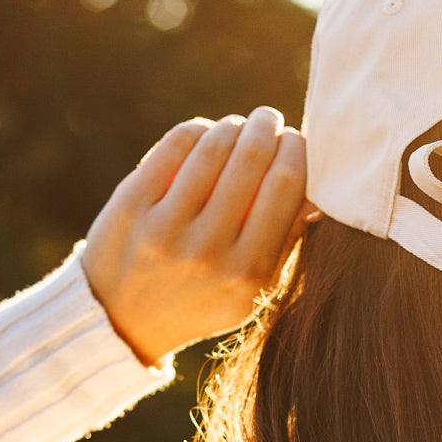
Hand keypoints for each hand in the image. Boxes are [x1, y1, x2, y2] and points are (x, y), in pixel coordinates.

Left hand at [82, 107, 311, 365]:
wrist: (123, 321)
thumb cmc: (202, 297)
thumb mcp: (254, 288)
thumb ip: (287, 240)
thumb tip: (317, 185)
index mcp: (249, 272)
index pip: (287, 186)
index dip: (297, 150)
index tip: (296, 142)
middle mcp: (208, 251)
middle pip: (253, 159)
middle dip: (267, 126)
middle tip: (269, 120)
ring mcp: (165, 228)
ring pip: (213, 146)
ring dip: (233, 124)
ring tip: (238, 126)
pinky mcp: (130, 207)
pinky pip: (174, 146)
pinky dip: (196, 130)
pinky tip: (204, 134)